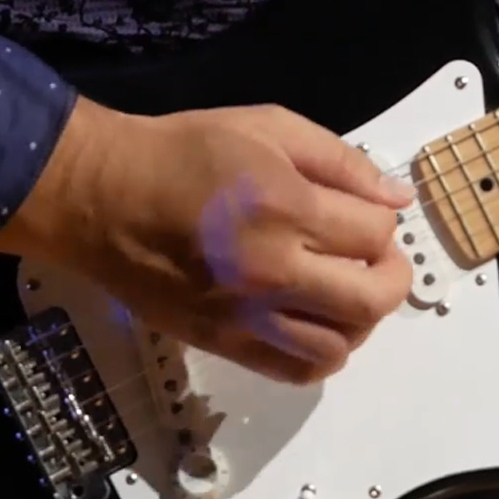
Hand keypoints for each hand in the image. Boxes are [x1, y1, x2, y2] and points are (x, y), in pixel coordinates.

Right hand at [0, 98, 414, 384]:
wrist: (101, 197)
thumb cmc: (185, 152)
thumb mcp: (268, 127)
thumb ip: (342, 161)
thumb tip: (397, 199)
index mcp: (286, 208)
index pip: (375, 234)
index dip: (385, 221)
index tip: (367, 212)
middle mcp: (272, 271)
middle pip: (371, 300)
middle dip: (392, 276)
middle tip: (377, 258)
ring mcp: (246, 316)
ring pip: (340, 345)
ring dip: (359, 319)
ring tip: (345, 290)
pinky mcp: (223, 344)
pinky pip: (296, 371)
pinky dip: (322, 353)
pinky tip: (316, 322)